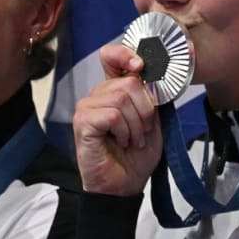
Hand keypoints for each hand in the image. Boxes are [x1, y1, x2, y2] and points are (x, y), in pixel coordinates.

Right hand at [73, 45, 162, 195]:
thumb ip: (152, 96)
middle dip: (145, 110)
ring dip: (136, 124)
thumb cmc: (137, 154)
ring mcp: (87, 108)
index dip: (126, 55)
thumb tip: (156, 73)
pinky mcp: (83, 123)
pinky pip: (112, 115)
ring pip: (121, 98)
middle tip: (142, 131)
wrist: (126, 184)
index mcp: (115, 91)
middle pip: (128, 82)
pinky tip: (120, 142)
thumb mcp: (153, 120)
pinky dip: (124, 131)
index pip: (112, 57)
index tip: (141, 67)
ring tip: (131, 140)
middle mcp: (98, 95)